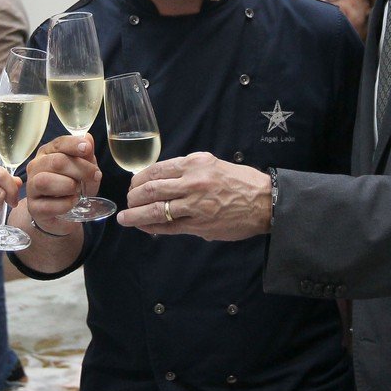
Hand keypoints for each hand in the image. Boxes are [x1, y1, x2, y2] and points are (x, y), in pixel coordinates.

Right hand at [24, 135, 99, 232]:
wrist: (61, 214)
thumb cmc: (71, 187)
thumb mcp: (83, 169)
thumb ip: (85, 154)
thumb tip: (88, 138)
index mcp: (48, 153)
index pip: (58, 143)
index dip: (73, 144)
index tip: (87, 148)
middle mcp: (36, 167)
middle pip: (56, 162)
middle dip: (80, 168)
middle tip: (94, 176)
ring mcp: (31, 188)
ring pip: (46, 181)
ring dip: (69, 186)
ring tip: (78, 190)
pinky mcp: (34, 208)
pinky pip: (49, 205)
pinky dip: (66, 204)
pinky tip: (72, 202)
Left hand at [120, 152, 269, 240]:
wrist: (264, 202)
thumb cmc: (240, 182)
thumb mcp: (212, 164)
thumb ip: (187, 171)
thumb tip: (162, 181)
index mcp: (194, 163)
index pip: (156, 170)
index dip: (139, 179)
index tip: (133, 184)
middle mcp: (192, 182)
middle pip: (150, 189)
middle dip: (133, 196)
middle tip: (128, 201)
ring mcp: (195, 205)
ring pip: (154, 210)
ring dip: (135, 215)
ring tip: (125, 218)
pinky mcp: (199, 225)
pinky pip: (168, 227)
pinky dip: (152, 227)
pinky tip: (144, 227)